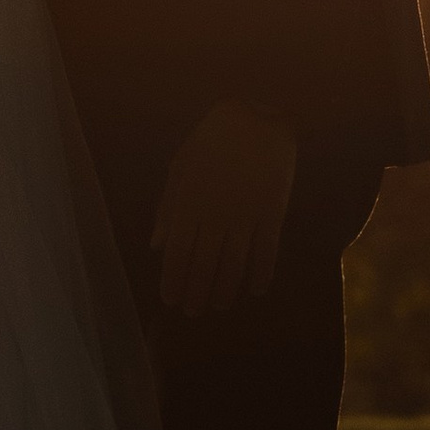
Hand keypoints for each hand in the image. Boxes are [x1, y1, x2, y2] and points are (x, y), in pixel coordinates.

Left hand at [151, 99, 298, 316]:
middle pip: (204, 264)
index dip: (173, 279)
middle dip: (196, 292)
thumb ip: (168, 207)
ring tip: (219, 306)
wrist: (257, 116)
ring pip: (234, 264)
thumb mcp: (180, 167)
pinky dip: (261, 274)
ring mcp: (245, 215)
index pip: (178, 252)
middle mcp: (215, 214)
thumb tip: (156, 245)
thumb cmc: (212, 140)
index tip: (171, 300)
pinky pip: (267, 252)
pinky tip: (256, 290)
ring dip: (225, 290)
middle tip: (193, 313)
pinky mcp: (272, 213)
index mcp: (189, 202)